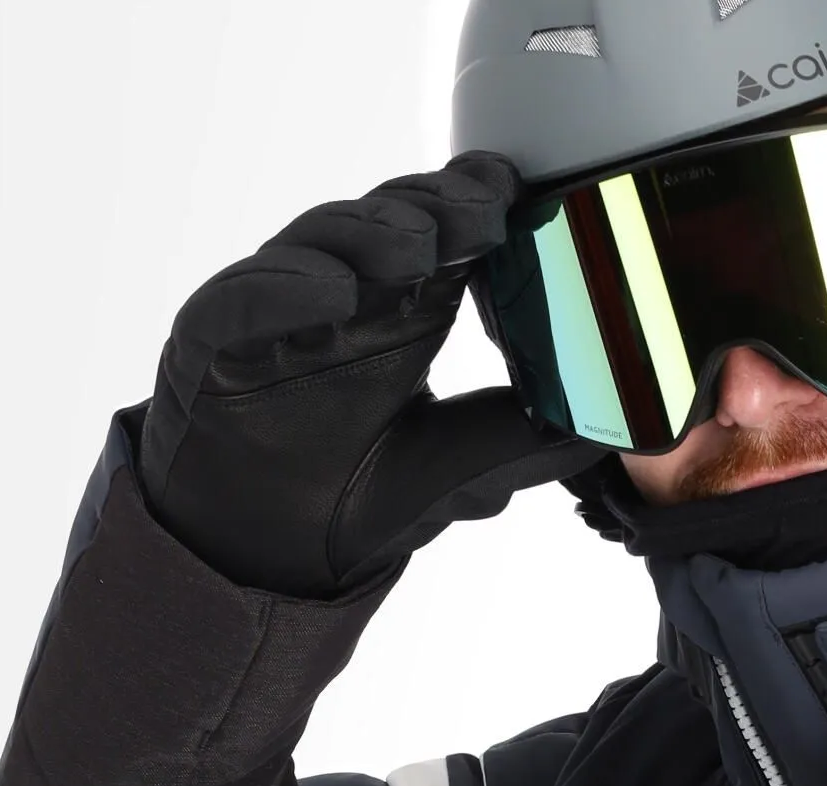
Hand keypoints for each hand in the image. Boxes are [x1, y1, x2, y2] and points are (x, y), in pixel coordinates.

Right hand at [137, 155, 603, 596]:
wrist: (272, 555)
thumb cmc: (356, 490)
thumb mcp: (462, 468)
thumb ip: (529, 443)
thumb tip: (613, 430)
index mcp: (401, 316)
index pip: (441, 243)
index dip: (474, 207)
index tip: (520, 190)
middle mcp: (341, 303)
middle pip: (385, 228)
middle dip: (434, 209)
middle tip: (482, 203)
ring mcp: (277, 320)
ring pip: (318, 249)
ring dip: (369, 237)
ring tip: (417, 245)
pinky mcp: (213, 347)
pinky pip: (241, 304)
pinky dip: (285, 291)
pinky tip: (331, 291)